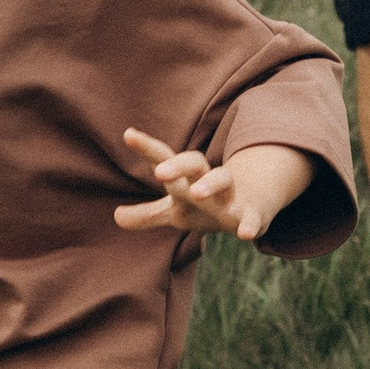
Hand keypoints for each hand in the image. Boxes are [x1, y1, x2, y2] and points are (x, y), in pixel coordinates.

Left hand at [115, 126, 315, 244]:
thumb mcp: (177, 212)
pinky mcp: (251, 215)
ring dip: (211, 185)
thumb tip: (116, 217)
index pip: (166, 159)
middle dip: (178, 165)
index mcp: (187, 179)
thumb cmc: (207, 206)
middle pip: (194, 163)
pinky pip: (252, 217)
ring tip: (197, 194)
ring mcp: (231, 196)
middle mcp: (208, 181)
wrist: (253, 207)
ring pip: (224, 180)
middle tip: (160, 173)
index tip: (128, 134)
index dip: (147, 148)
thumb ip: (147, 215)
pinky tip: (244, 234)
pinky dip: (250, 224)